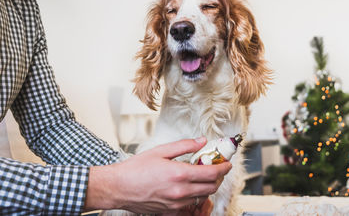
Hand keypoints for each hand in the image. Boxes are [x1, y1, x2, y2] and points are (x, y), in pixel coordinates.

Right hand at [84, 137, 230, 212]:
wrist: (119, 188)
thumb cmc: (136, 169)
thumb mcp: (161, 151)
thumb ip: (184, 146)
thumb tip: (201, 141)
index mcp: (180, 174)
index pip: (212, 173)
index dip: (223, 168)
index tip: (227, 163)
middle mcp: (181, 191)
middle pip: (212, 187)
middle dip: (218, 177)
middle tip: (216, 168)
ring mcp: (176, 204)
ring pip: (202, 197)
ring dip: (207, 186)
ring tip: (200, 175)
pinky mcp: (171, 211)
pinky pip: (190, 206)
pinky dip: (195, 197)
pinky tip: (188, 188)